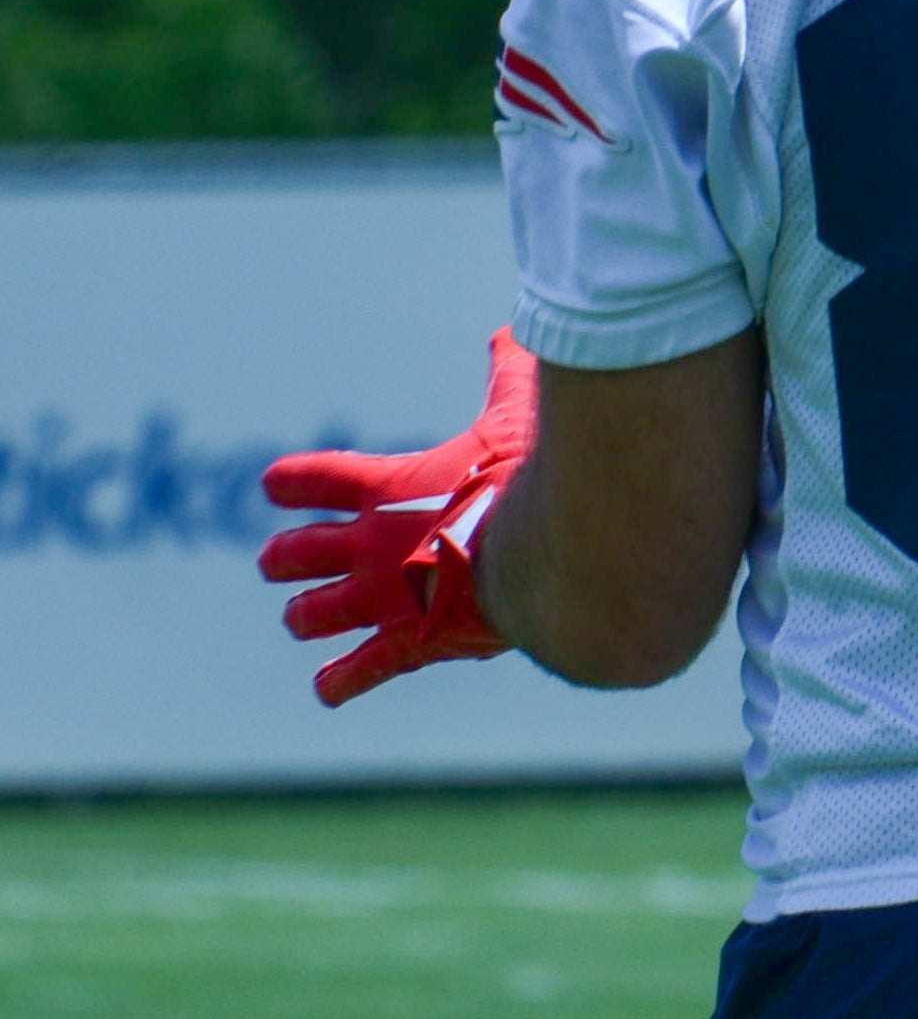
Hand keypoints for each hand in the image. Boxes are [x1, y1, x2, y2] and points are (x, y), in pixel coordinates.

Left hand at [258, 335, 537, 706]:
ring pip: (323, 613)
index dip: (295, 482)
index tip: (272, 484)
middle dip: (288, 556)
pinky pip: (368, 666)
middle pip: (306, 551)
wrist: (543, 551)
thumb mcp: (516, 414)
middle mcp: (376, 544)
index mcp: (392, 487)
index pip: (323, 479)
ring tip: (295, 618)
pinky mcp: (415, 639)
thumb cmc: (528, 477)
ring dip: (306, 615)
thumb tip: (509, 330)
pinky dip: (344, 678)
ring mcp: (389, 597)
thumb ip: (507, 375)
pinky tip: (324, 689)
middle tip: (273, 560)